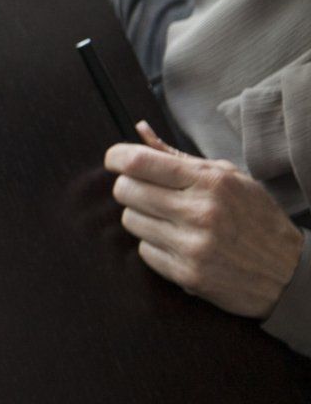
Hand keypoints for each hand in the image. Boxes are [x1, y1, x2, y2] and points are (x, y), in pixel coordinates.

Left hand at [106, 121, 303, 318]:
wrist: (289, 272)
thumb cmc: (256, 217)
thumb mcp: (228, 177)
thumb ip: (179, 155)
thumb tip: (140, 129)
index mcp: (211, 182)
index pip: (139, 162)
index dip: (116, 157)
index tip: (115, 160)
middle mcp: (200, 212)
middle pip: (126, 190)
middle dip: (129, 187)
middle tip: (145, 191)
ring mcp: (192, 245)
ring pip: (130, 220)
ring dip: (141, 217)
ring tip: (167, 219)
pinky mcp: (187, 274)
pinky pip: (143, 251)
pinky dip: (153, 245)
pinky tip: (176, 242)